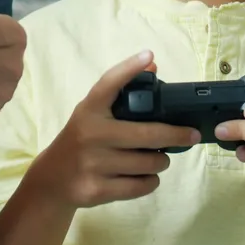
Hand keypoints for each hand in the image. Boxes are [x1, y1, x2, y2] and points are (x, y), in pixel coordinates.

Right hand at [29, 51, 200, 208]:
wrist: (53, 178)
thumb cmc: (81, 140)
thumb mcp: (93, 114)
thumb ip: (120, 94)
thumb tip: (152, 66)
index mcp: (89, 110)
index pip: (109, 84)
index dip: (129, 68)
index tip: (148, 56)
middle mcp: (91, 134)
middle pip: (147, 134)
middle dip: (176, 135)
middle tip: (191, 135)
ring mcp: (93, 163)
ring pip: (149, 163)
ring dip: (161, 161)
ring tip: (158, 158)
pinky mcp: (97, 189)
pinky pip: (141, 186)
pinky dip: (151, 181)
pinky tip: (145, 175)